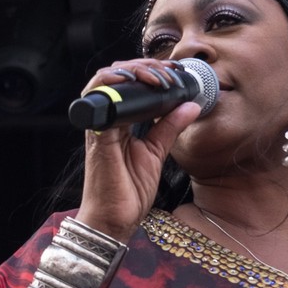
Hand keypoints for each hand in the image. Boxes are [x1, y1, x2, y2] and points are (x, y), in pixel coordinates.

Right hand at [74, 59, 200, 239]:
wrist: (114, 220)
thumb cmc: (128, 192)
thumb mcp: (156, 153)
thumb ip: (169, 127)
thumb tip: (190, 105)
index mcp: (118, 122)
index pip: (129, 84)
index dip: (150, 71)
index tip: (175, 72)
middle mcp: (105, 119)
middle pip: (117, 75)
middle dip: (145, 66)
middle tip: (170, 72)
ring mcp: (99, 125)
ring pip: (106, 79)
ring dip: (134, 71)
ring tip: (158, 77)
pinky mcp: (97, 135)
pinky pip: (99, 99)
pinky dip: (116, 84)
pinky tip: (139, 84)